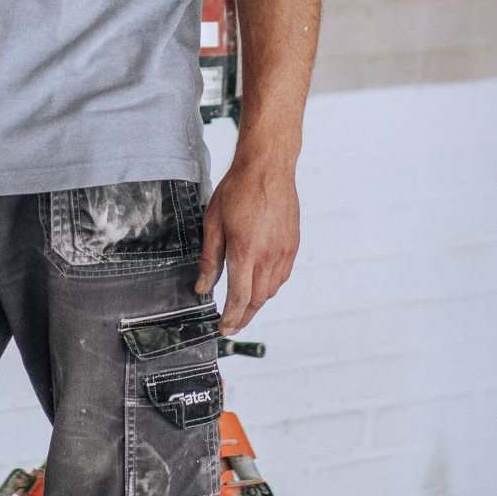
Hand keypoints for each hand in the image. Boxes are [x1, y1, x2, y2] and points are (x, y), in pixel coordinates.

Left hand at [195, 153, 299, 333]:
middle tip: (231, 324)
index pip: (239, 298)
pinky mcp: (293, 246)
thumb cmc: (238, 190)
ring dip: (255, 301)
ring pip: (270, 290)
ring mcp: (284, 252)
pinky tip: (257, 282)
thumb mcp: (213, 223)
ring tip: (241, 304)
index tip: (224, 328)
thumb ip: (209, 259)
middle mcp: (269, 256)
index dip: (231, 317)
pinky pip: (281, 277)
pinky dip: (269, 286)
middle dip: (243, 316)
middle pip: (257, 300)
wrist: (268, 168)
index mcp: (246, 251)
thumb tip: (203, 286)